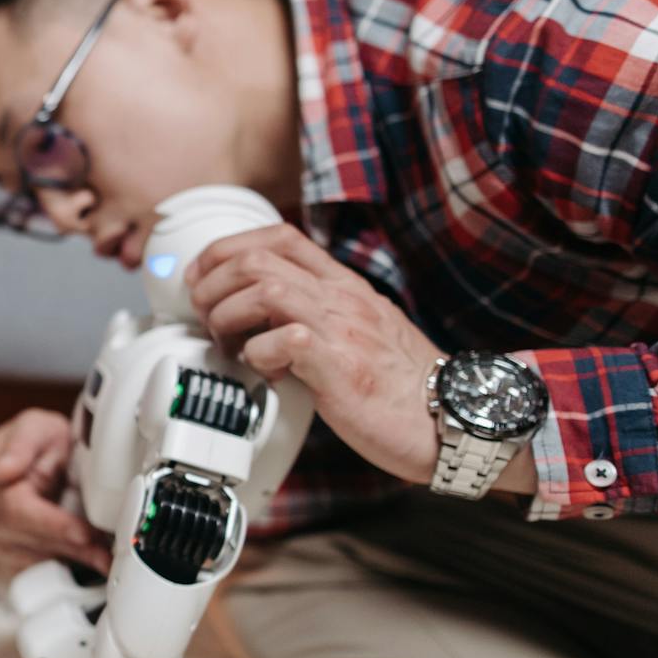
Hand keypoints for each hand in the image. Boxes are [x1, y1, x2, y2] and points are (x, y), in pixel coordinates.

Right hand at [0, 408, 111, 573]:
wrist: (56, 457)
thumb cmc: (45, 442)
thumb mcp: (36, 427)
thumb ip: (20, 445)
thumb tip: (2, 470)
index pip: (18, 512)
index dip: (51, 525)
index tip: (82, 532)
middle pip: (28, 542)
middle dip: (70, 548)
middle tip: (104, 552)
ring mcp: (7, 541)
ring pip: (36, 562)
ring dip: (73, 563)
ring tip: (104, 560)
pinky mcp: (22, 559)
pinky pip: (39, 575)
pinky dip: (67, 573)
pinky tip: (91, 568)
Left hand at [185, 223, 442, 483]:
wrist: (454, 420)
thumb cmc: (401, 387)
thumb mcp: (356, 334)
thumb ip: (313, 318)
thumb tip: (256, 321)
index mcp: (344, 287)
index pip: (281, 238)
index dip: (228, 249)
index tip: (203, 276)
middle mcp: (342, 298)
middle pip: (258, 259)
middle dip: (213, 284)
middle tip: (205, 316)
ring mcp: (343, 328)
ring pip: (264, 289)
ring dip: (228, 316)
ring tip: (229, 344)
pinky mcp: (340, 365)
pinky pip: (283, 340)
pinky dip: (258, 355)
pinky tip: (264, 373)